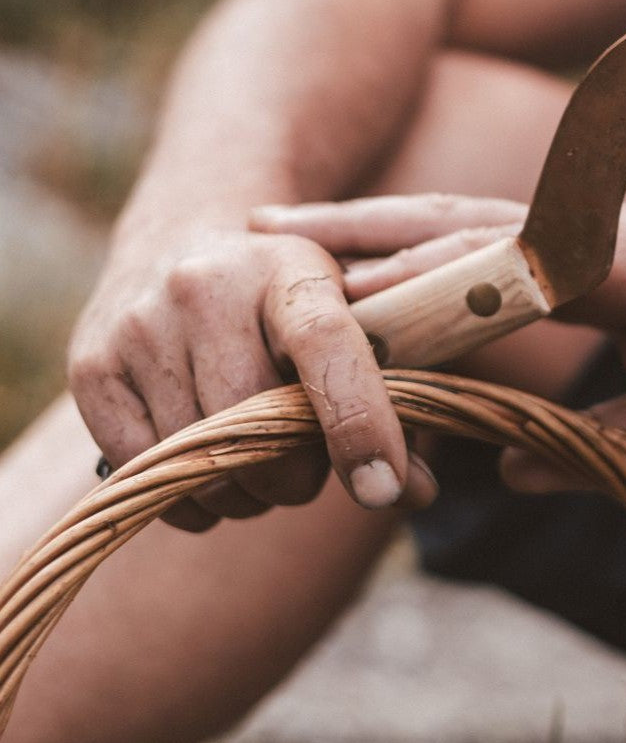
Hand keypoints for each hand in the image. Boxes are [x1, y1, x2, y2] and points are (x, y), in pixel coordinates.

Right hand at [68, 225, 436, 531]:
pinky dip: (189, 497)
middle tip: (304, 463)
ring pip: (200, 463)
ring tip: (255, 458)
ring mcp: (140, 324)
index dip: (359, 420)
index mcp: (288, 267)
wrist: (178, 244)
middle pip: (256, 426)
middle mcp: (205, 286)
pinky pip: (147, 476)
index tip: (383, 487)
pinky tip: (206, 466)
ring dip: (245, 492)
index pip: (326, 344)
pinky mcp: (91, 366)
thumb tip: (416, 494)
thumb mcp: (347, 317)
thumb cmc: (284, 302)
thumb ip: (395, 400)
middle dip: (296, 475)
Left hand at [250, 192, 625, 490]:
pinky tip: (356, 280)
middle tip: (251, 234)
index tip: (310, 286)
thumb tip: (502, 475)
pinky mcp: (594, 256)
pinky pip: (486, 265)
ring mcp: (566, 249)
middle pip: (418, 236)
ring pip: (434, 237)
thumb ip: (579, 442)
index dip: (379, 275)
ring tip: (270, 238)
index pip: (448, 275)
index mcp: (561, 281)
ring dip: (350, 238)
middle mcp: (549, 254)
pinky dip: (418, 272)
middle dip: (336, 235)